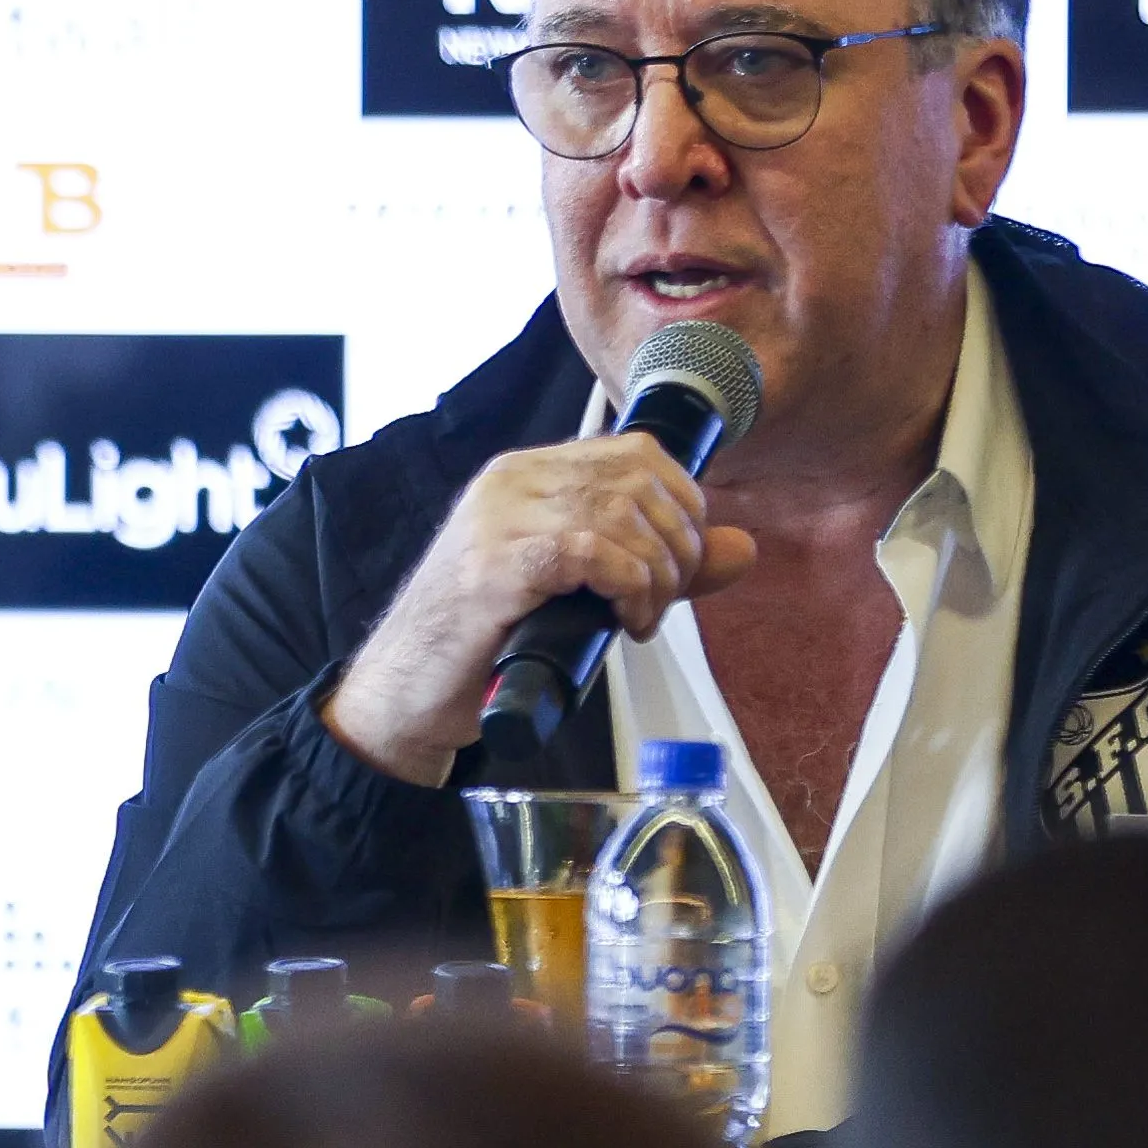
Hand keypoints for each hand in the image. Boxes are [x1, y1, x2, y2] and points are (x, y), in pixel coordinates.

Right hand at [321, 432, 757, 784]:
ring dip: (656, 574)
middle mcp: (511, 483)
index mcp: (526, 475)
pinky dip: (629, 588)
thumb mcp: (581, 594)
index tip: (679, 564)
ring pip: (623, 513)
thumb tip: (743, 548)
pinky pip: (592, 551)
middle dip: (678, 544)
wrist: (404, 695)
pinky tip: (624, 624)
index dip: (683, 504)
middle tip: (663, 599)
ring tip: (641, 618)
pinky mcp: (496, 567)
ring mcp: (499, 520)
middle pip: (639, 478)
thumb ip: (658, 566)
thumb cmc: (483, 645)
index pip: (637, 452)